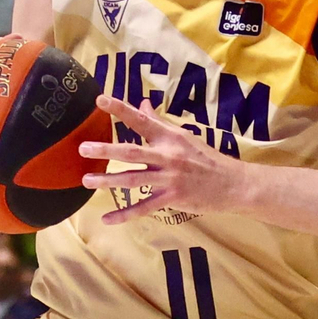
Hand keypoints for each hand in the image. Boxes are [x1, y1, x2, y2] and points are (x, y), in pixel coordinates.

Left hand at [77, 96, 243, 222]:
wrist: (234, 183)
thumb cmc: (207, 159)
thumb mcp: (185, 137)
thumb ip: (160, 123)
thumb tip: (142, 105)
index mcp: (170, 138)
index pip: (141, 120)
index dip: (120, 109)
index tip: (100, 99)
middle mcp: (168, 156)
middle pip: (132, 151)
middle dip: (106, 149)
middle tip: (83, 148)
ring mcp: (170, 178)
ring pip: (133, 179)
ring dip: (108, 180)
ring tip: (87, 180)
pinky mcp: (173, 198)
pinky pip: (144, 208)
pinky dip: (125, 214)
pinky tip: (107, 219)